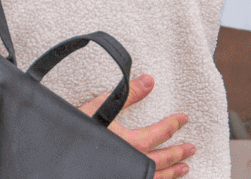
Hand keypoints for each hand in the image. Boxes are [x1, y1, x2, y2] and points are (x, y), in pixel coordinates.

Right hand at [78, 74, 195, 178]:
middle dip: (179, 152)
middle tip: (191, 148)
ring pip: (158, 177)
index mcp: (133, 143)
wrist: (59, 157)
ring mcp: (129, 176)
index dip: (174, 124)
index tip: (184, 118)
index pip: (161, 133)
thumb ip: (129, 94)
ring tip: (185, 168)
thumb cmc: (77, 132)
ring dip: (173, 172)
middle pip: (163, 159)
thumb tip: (149, 80)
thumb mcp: (101, 107)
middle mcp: (135, 163)